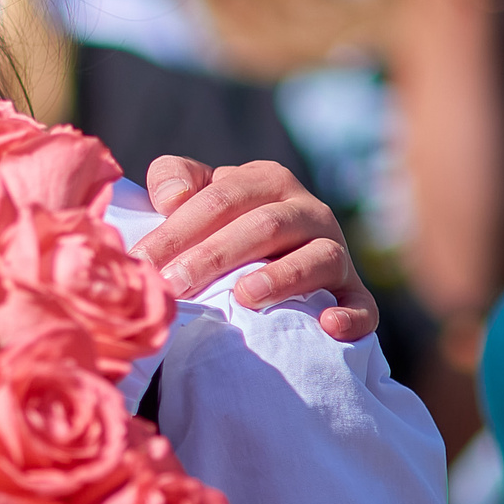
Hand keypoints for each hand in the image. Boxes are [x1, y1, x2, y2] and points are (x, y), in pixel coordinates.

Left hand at [134, 155, 376, 341]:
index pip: (219, 199)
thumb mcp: (197, 189)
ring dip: (282, 277)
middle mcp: (307, 210)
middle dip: (212, 257)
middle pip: (262, 227)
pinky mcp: (353, 290)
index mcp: (265, 181)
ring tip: (244, 296)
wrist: (272, 252)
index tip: (141, 261)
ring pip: (317, 258)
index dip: (176, 230)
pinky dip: (350, 315)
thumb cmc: (220, 221)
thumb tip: (172, 198)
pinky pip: (362, 304)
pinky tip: (327, 326)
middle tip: (173, 285)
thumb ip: (174, 177)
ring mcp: (335, 250)